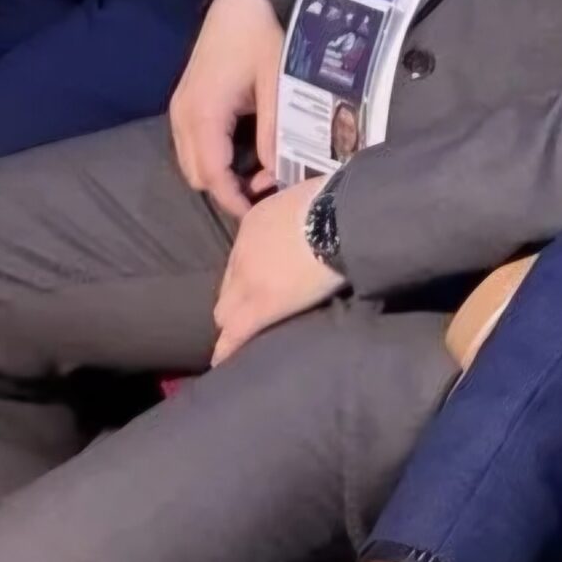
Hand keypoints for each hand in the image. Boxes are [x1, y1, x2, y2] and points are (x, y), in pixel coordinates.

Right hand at [171, 0, 285, 216]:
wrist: (240, 2)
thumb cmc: (261, 37)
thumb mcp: (278, 83)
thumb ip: (276, 130)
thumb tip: (278, 174)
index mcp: (202, 113)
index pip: (211, 175)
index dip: (235, 200)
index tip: (263, 215)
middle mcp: (182, 116)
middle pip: (197, 175)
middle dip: (230, 192)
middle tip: (270, 195)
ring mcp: (180, 109)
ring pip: (193, 162)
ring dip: (223, 176)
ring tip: (264, 177)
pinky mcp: (188, 103)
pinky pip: (195, 145)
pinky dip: (217, 159)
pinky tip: (250, 156)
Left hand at [212, 175, 343, 364]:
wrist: (339, 218)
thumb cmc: (337, 204)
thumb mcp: (311, 200)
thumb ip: (304, 217)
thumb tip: (319, 226)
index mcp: (256, 223)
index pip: (243, 258)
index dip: (251, 273)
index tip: (262, 283)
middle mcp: (244, 251)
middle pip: (229, 286)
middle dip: (236, 300)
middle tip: (252, 313)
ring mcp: (248, 280)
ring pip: (228, 311)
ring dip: (235, 322)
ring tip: (241, 340)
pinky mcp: (262, 306)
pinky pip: (236, 333)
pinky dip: (228, 348)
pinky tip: (223, 362)